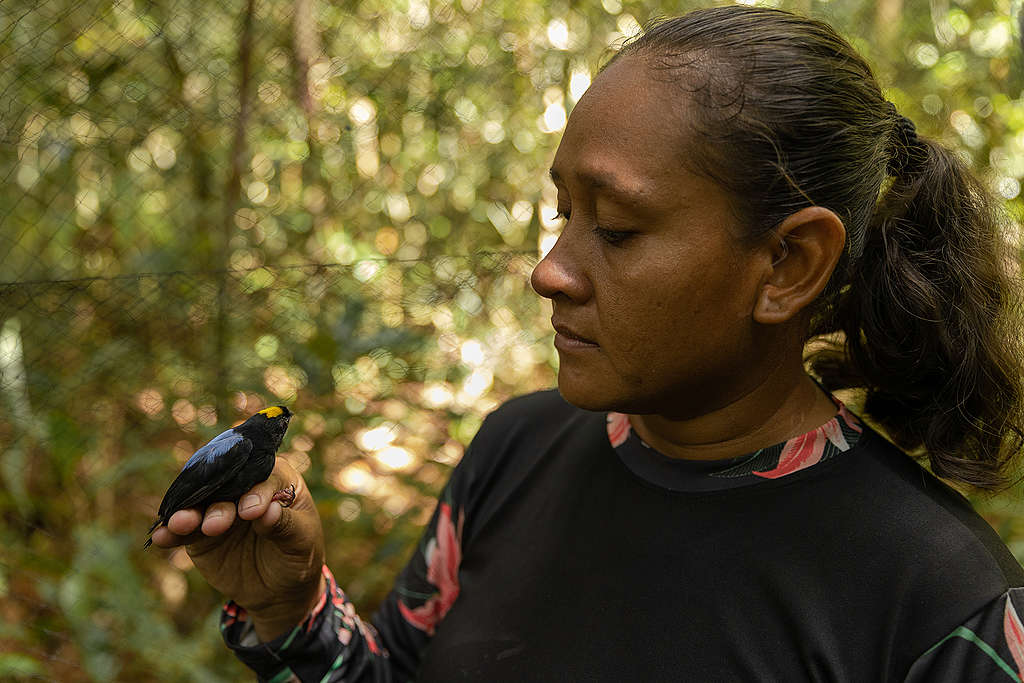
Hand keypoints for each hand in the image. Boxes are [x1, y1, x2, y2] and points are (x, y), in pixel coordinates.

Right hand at [151, 458, 325, 640]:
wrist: (279, 590)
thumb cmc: (299, 555)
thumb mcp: (302, 541)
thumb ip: (285, 524)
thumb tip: (268, 511)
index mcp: (276, 478)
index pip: (263, 477)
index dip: (255, 493)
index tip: (250, 513)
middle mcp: (243, 487)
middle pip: (226, 486)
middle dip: (218, 504)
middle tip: (216, 525)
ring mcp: (218, 508)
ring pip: (200, 505)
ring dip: (188, 513)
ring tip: (181, 523)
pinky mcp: (199, 534)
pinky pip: (182, 531)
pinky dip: (170, 533)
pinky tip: (160, 537)